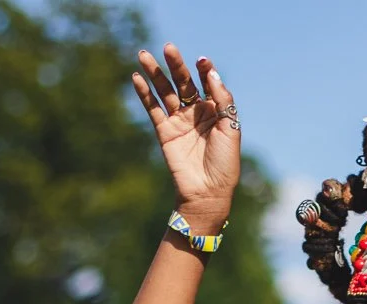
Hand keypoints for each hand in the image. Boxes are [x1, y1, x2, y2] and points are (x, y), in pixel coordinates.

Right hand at [132, 45, 239, 229]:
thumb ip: (221, 99)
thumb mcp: (229, 129)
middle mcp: (195, 113)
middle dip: (175, 65)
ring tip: (144, 55)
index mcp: (214, 111)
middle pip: (183, 83)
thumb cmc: (225, 164)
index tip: (201, 60)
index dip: (203, 70)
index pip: (205, 82)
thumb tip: (210, 71)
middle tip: (168, 48)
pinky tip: (137, 78)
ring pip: (165, 92)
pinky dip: (144, 94)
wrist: (208, 192)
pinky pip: (152, 109)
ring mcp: (178, 122)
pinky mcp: (164, 132)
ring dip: (155, 74)